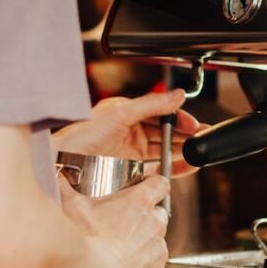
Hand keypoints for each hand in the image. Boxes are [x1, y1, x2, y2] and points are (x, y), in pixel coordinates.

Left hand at [52, 89, 208, 177]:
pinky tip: (187, 167)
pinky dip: (174, 169)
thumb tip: (177, 95)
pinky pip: (158, 169)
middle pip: (166, 133)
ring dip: (183, 152)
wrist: (62, 164)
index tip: (194, 125)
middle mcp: (131, 132)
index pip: (161, 113)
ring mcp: (131, 153)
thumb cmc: (82, 136)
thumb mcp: (120, 113)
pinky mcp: (131, 171)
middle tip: (203, 139)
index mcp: (127, 113)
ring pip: (165, 151)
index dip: (179, 119)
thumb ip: (151, 104)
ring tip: (199, 153)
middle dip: (186, 135)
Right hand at [59, 174, 170, 267]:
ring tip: (118, 250)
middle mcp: (154, 224)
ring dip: (143, 244)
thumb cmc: (81, 240)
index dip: (153, 185)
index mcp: (140, 201)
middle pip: (157, 214)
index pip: (159, 184)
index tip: (146, 188)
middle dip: (145, 218)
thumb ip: (65, 186)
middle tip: (122, 224)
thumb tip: (57, 176)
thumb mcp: (70, 204)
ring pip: (156, 242)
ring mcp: (157, 249)